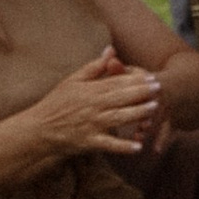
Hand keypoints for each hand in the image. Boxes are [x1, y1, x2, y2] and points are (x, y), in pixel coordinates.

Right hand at [22, 45, 162, 165]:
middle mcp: (92, 107)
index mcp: (90, 91)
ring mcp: (91, 125)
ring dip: (137, 114)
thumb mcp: (72, 81)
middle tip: (160, 89)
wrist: (38, 130)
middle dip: (141, 93)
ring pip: (118, 118)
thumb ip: (94, 67)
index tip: (152, 78)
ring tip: (154, 109)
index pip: (116, 83)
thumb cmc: (56, 104)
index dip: (136, 80)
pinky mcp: (89, 142)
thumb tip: (111, 50)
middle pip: (120, 98)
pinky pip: (108, 145)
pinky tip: (138, 148)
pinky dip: (123, 147)